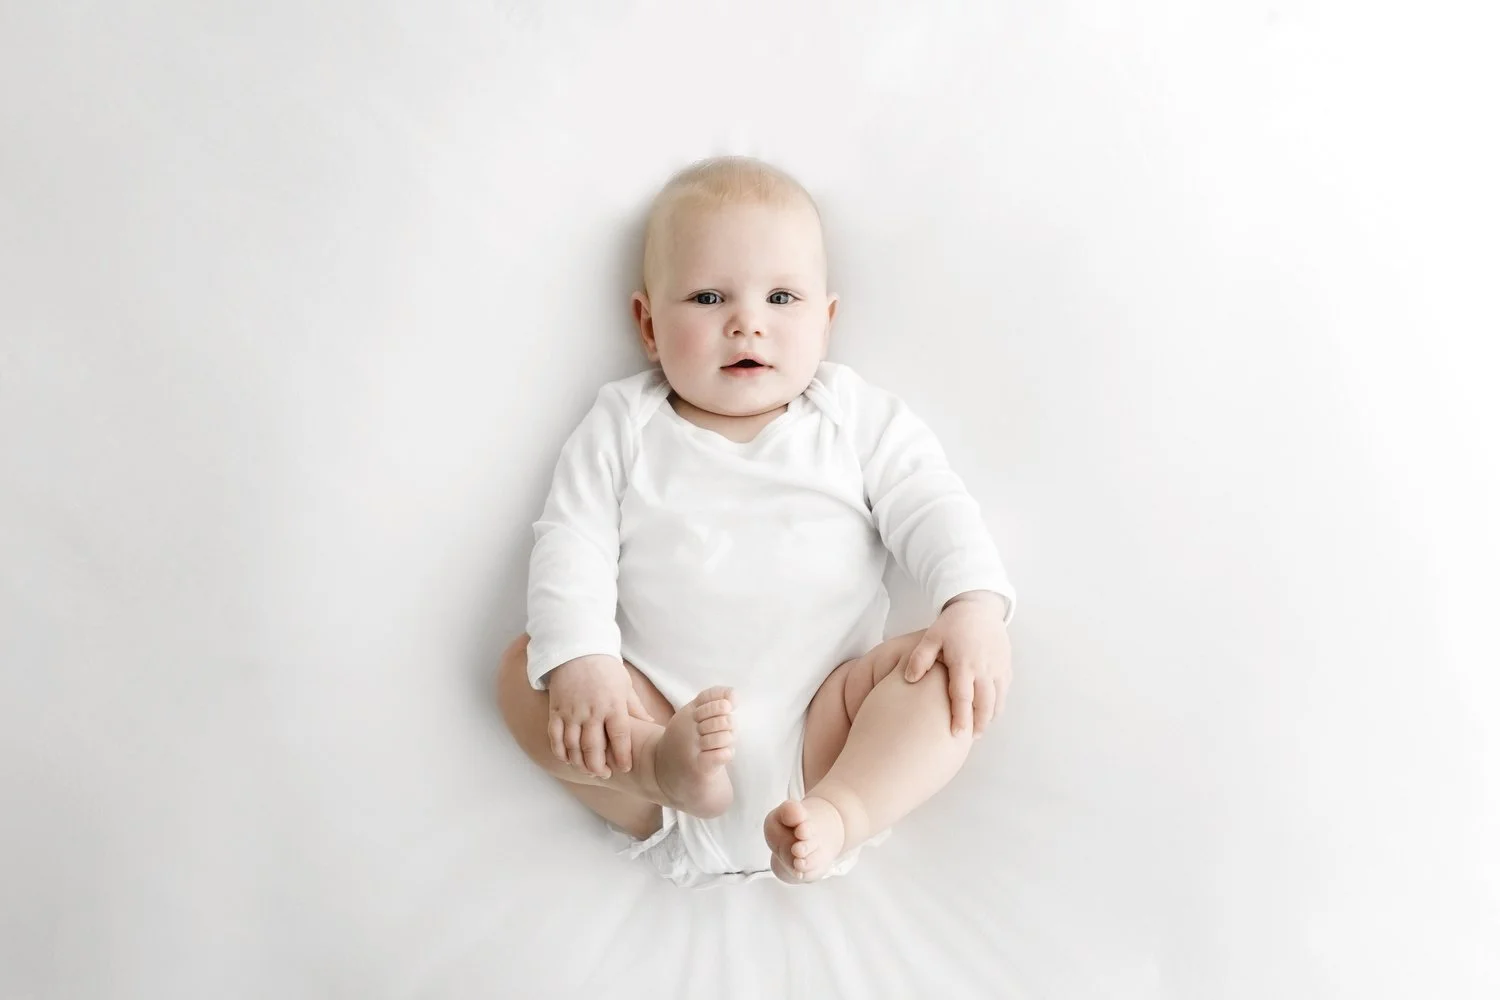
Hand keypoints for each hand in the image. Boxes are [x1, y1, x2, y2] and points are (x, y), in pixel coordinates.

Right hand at [546, 654, 654, 778]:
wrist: (577, 651)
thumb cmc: (605, 669)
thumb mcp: (625, 686)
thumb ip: (635, 708)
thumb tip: (651, 724)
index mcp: (613, 705)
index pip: (620, 736)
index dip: (622, 756)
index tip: (624, 768)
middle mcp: (592, 710)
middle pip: (593, 747)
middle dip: (599, 766)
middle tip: (605, 774)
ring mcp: (572, 712)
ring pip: (573, 746)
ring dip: (580, 763)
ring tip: (588, 771)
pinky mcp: (556, 711)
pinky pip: (555, 737)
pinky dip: (560, 752)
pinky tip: (568, 759)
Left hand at [901, 591, 1012, 736]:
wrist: (979, 608)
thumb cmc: (952, 624)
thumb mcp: (931, 637)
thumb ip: (920, 658)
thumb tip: (909, 679)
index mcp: (964, 663)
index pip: (963, 697)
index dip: (961, 718)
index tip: (956, 735)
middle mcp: (984, 668)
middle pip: (984, 705)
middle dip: (978, 724)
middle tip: (969, 738)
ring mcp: (998, 668)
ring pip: (998, 701)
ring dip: (989, 717)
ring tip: (978, 730)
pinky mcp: (1006, 666)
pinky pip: (1005, 691)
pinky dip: (998, 705)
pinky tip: (989, 713)